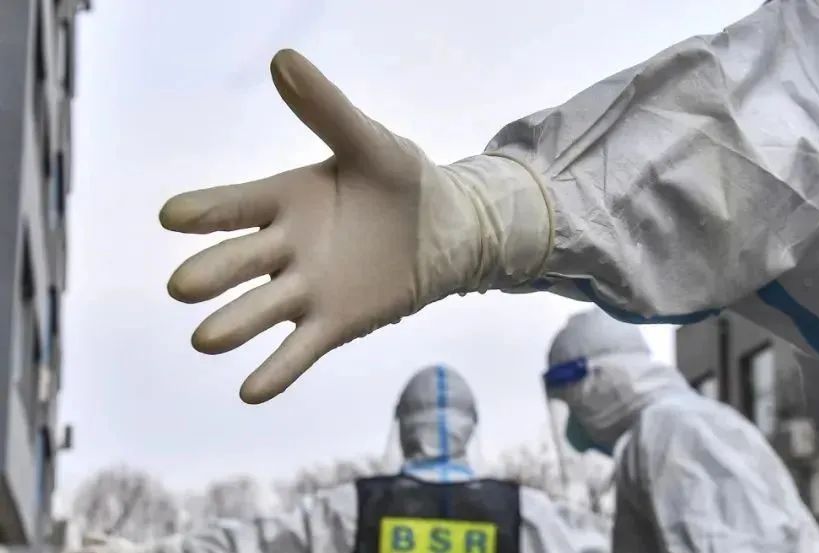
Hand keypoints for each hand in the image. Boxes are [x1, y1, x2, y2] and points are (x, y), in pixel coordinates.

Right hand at [161, 50, 549, 402]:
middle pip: (238, 262)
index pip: (237, 205)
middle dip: (212, 274)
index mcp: (285, 199)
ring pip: (260, 309)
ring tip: (206, 340)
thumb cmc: (400, 180)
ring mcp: (304, 290)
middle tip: (183, 288)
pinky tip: (250, 392)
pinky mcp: (331, 324)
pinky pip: (298, 350)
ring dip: (233, 325)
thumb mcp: (368, 144)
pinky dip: (276, 370)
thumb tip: (283, 59)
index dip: (206, 211)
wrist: (444, 229)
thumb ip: (327, 110)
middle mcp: (284, 247)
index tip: (173, 216)